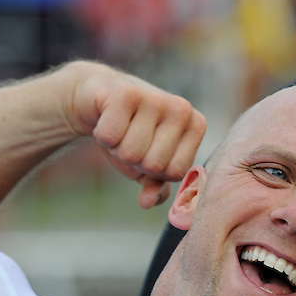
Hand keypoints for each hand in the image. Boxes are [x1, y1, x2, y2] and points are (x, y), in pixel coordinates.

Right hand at [69, 64, 206, 207]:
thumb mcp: (148, 164)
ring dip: (116, 147)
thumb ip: (156, 187)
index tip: (147, 149)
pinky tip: (106, 118)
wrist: (99, 98)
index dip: (154, 171)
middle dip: (134, 160)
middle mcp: (181, 108)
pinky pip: (109, 137)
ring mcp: (155, 98)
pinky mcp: (125, 93)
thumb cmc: (130, 133)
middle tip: (130, 136)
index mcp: (196, 125)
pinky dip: (101, 134)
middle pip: (153, 165)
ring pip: (130, 153)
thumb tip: (148, 202)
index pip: (176, 173)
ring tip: (120, 128)